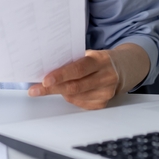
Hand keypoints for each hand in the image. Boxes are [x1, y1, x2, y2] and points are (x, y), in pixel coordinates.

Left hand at [28, 44, 150, 109]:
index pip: (78, 69)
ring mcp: (106, 92)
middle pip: (75, 86)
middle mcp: (105, 77)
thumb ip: (73, 61)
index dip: (61, 75)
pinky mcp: (103, 103)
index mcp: (100, 60)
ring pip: (75, 97)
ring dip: (59, 93)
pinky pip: (80, 103)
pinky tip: (67, 92)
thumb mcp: (90, 54)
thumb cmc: (99, 60)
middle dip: (52, 89)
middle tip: (35, 90)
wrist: (123, 69)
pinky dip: (70, 98)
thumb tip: (48, 68)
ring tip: (48, 88)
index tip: (44, 80)